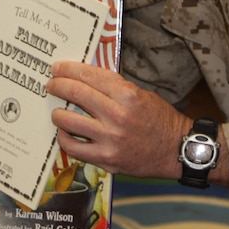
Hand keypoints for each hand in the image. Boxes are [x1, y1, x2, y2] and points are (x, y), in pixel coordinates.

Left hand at [47, 61, 188, 178]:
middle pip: (76, 93)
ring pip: (69, 121)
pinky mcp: (107, 159)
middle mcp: (117, 115)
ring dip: (57, 113)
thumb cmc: (160, 120)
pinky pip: (74, 147)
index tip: (58, 68)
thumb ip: (114, 88)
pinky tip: (65, 132)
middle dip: (58, 85)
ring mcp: (110, 139)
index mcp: (127, 95)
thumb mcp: (141, 94)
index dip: (69, 70)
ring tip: (57, 111)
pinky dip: (64, 137)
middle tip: (51, 84)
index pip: (90, 76)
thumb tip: (85, 80)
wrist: (176, 149)